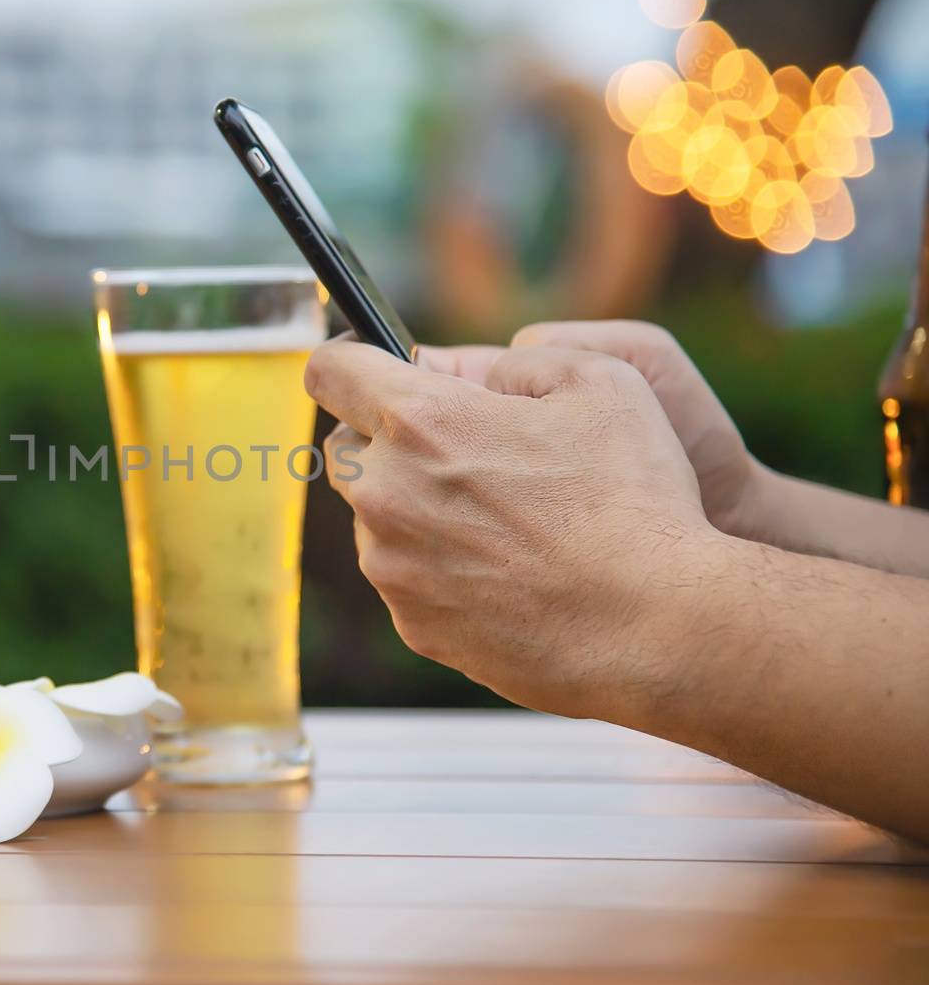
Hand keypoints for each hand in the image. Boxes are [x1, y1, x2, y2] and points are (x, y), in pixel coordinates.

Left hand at [305, 337, 717, 720]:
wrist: (653, 626)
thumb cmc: (633, 500)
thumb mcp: (597, 380)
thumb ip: (514, 360)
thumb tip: (470, 374)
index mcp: (420, 422)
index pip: (329, 370)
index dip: (353, 358)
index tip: (376, 366)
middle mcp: (385, 494)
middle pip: (347, 448)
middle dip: (388, 438)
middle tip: (464, 449)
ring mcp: (392, 567)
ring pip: (376, 517)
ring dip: (415, 506)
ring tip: (504, 520)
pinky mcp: (411, 625)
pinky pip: (405, 578)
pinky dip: (438, 567)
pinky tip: (507, 571)